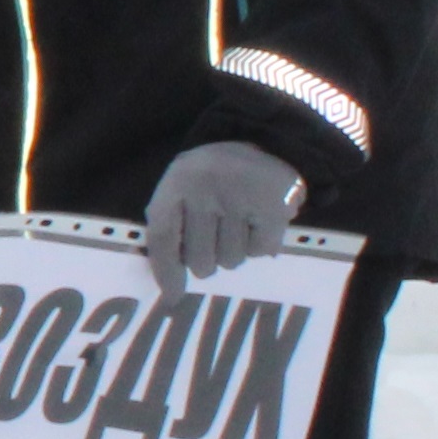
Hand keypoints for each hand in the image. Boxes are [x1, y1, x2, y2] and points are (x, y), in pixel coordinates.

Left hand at [141, 140, 306, 295]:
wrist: (267, 141)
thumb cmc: (214, 175)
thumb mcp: (181, 188)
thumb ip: (168, 228)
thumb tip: (169, 287)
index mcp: (176, 183)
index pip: (163, 237)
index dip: (166, 272)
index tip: (173, 296)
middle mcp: (205, 189)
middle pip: (199, 260)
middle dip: (206, 259)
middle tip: (215, 235)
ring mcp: (241, 197)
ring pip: (231, 260)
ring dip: (234, 250)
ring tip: (238, 221)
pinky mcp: (274, 206)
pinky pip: (261, 251)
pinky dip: (260, 244)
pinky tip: (258, 221)